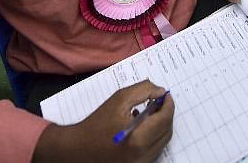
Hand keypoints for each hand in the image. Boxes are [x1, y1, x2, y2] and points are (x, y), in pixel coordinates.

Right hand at [31, 81, 172, 162]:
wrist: (78, 149)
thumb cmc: (96, 125)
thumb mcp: (119, 100)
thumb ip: (143, 91)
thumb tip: (161, 92)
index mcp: (138, 138)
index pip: (165, 119)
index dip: (168, 104)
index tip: (166, 96)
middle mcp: (142, 155)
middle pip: (166, 131)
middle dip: (166, 114)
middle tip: (159, 102)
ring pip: (162, 141)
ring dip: (160, 125)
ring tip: (149, 113)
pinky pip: (154, 149)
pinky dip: (153, 136)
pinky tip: (142, 126)